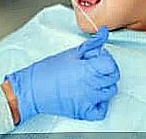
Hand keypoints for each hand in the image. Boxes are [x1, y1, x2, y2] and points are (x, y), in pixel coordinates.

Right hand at [5, 26, 119, 124]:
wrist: (32, 89)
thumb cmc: (47, 71)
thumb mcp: (71, 53)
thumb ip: (92, 44)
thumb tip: (103, 34)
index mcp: (86, 69)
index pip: (111, 64)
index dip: (107, 58)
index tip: (99, 57)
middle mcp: (90, 85)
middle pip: (113, 78)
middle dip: (106, 70)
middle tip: (95, 67)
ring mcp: (88, 100)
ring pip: (110, 92)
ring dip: (104, 85)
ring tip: (91, 79)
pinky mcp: (83, 112)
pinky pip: (102, 110)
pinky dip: (100, 104)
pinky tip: (93, 96)